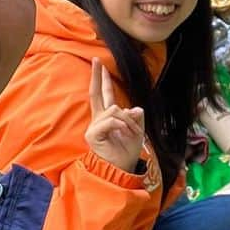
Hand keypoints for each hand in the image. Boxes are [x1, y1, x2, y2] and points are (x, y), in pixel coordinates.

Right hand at [84, 58, 144, 172]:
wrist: (122, 168)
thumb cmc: (127, 151)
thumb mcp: (137, 130)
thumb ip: (135, 117)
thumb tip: (135, 108)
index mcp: (108, 117)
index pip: (104, 94)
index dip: (102, 79)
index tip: (100, 63)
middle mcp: (99, 119)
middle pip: (97, 94)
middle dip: (98, 76)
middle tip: (96, 60)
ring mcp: (94, 127)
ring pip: (114, 110)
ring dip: (128, 121)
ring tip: (131, 133)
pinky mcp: (93, 135)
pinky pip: (110, 121)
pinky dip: (121, 125)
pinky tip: (123, 133)